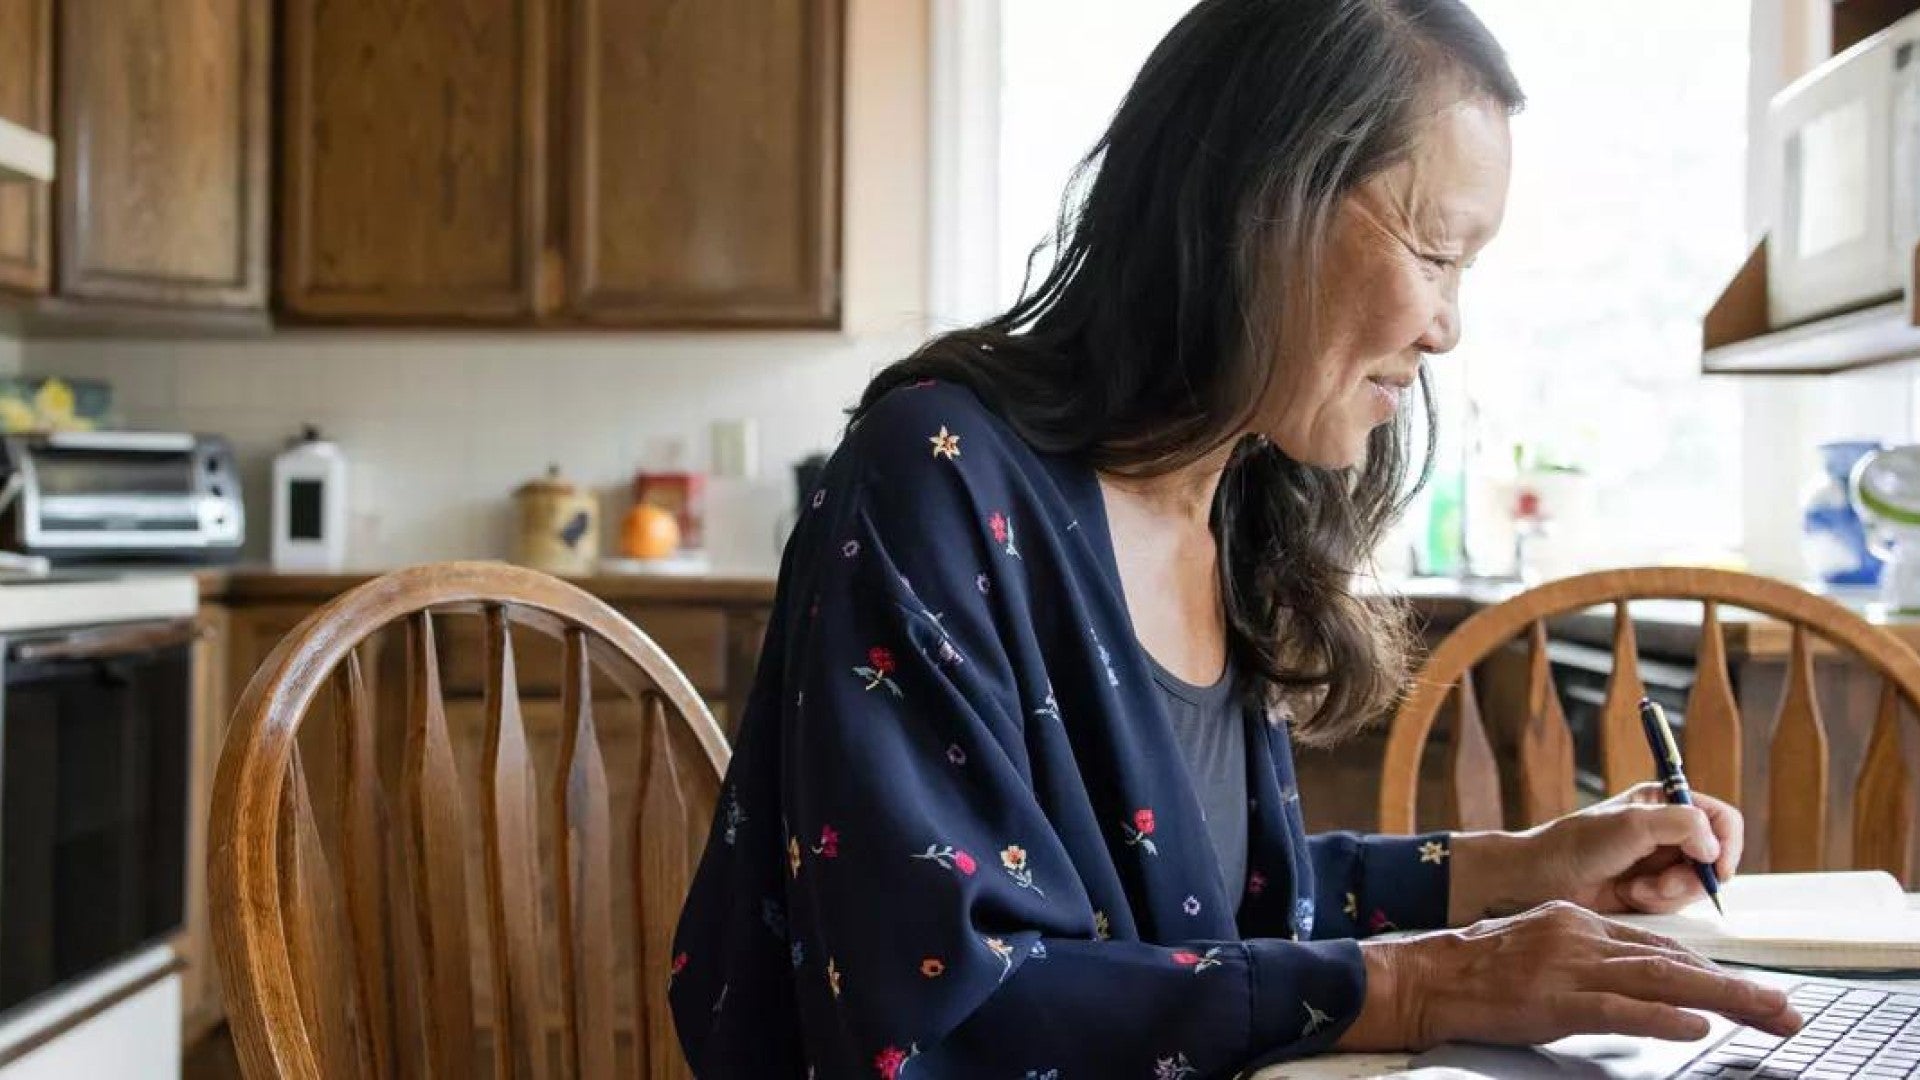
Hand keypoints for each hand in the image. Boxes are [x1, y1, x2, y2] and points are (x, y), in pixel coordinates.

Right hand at [1336, 901, 1801, 1050]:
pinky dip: (1662, 1018)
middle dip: (1737, 988)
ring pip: (1661, 982)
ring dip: (1724, 1000)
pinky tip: (1696, 1027)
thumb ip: (1586, 959)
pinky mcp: (1553, 1000)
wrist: (1423, 976)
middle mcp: (1581, 937)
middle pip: (1674, 963)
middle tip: (1786, 1010)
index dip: (1711, 972)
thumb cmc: (1475, 971)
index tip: (1750, 993)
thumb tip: (1640, 986)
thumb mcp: (1537, 948)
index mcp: (1578, 923)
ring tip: (1770, 1016)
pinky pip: (1618, 1010)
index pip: (1659, 948)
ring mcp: (1568, 968)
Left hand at [1448, 783, 1742, 921]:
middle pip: (1714, 859)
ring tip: (1634, 889)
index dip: (1727, 845)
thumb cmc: (1576, 845)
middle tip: (1659, 885)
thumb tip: (1714, 849)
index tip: (1715, 868)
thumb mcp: (1632, 825)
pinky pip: (1674, 904)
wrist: (1538, 880)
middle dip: (1689, 878)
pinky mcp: (1649, 890)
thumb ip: (1682, 825)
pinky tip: (1628, 896)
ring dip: (1668, 893)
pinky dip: (1655, 903)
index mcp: (1664, 803)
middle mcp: (1666, 831)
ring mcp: (1658, 862)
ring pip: (1695, 886)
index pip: (1722, 819)